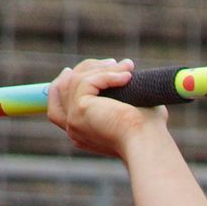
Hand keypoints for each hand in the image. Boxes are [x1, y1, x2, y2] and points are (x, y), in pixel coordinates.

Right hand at [46, 58, 167, 159]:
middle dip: (83, 70)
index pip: (58, 106)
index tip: (79, 68)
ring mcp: (73, 119)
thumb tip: (125, 75)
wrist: (148, 143)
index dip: (63, 84)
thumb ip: (120, 96)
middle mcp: (73, 128)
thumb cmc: (148, 131)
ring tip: (129, 67)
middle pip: (61, 89)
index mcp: (83, 132)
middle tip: (112, 63)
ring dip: (104, 69)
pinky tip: (128, 76)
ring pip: (77, 80)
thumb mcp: (130, 110)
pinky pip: (87, 81)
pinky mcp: (80, 108)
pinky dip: (108, 75)